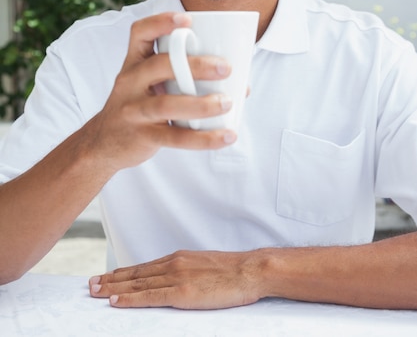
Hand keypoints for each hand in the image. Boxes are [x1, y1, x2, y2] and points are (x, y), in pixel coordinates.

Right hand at [84, 12, 235, 172]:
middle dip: (195, 65)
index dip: (161, 22)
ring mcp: (134, 110)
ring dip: (201, 104)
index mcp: (134, 63)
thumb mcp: (147, 84)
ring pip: (166, 104)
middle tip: (225, 68)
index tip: (187, 20)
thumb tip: (239, 84)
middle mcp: (130, 82)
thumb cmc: (139, 105)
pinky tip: (226, 136)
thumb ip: (182, 77)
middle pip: (159, 66)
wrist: (104, 143)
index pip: (139, 33)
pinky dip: (204, 139)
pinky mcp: (143, 136)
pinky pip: (175, 137)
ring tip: (226, 103)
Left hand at [89, 250, 264, 308]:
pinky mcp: (182, 292)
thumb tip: (174, 281)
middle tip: (90, 284)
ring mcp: (176, 277)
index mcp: (178, 259)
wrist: (249, 270)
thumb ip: (186, 272)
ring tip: (95, 291)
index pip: (143, 268)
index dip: (122, 273)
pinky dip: (130, 299)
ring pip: (137, 284)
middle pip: (135, 274)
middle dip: (110, 280)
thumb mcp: (204, 266)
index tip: (106, 276)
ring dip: (113, 288)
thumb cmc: (232, 271)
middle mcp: (172, 264)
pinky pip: (150, 296)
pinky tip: (116, 301)